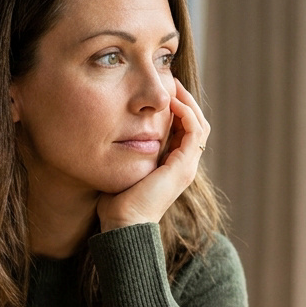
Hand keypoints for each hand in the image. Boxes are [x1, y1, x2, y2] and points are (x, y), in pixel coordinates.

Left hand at [96, 79, 209, 231]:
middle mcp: (183, 166)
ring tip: (174, 86)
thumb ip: (122, 155)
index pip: (183, 131)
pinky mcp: (182, 167)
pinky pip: (194, 132)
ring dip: (188, 103)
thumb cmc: (116, 204)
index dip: (176, 110)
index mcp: (172, 167)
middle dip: (185, 101)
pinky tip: (173, 103)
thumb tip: (106, 137)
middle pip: (195, 124)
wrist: (123, 224)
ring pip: (199, 125)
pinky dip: (186, 114)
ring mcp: (186, 167)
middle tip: (172, 82)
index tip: (162, 92)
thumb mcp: (120, 170)